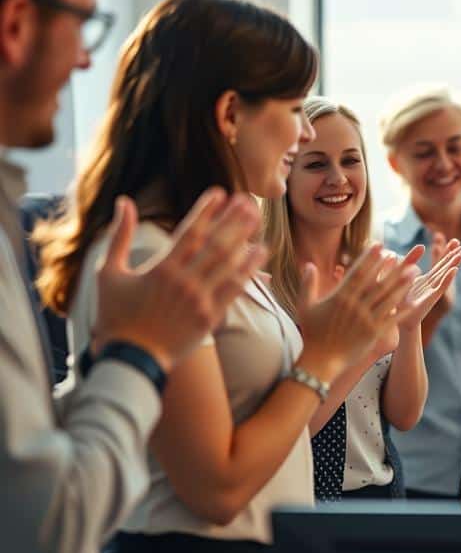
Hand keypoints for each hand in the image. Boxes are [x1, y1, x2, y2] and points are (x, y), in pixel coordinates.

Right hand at [94, 190, 266, 372]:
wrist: (130, 359)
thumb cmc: (116, 315)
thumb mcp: (108, 273)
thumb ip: (119, 236)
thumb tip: (124, 201)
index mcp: (160, 269)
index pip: (189, 232)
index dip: (206, 210)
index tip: (219, 193)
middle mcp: (183, 282)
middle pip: (216, 244)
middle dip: (233, 220)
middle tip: (248, 200)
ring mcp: (199, 300)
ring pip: (229, 264)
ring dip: (245, 239)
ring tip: (258, 219)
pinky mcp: (210, 318)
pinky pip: (234, 289)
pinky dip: (248, 270)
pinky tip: (260, 254)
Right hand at [295, 243, 417, 382]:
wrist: (320, 362)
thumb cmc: (313, 334)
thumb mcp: (305, 306)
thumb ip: (307, 284)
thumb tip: (308, 263)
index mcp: (339, 297)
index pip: (357, 273)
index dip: (369, 258)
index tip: (379, 245)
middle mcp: (355, 306)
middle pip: (377, 283)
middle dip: (391, 268)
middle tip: (403, 255)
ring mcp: (366, 320)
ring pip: (388, 298)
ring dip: (402, 284)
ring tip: (414, 272)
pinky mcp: (374, 333)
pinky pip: (392, 318)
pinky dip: (403, 309)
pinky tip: (415, 301)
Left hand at [397, 238, 460, 328]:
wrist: (398, 321)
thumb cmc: (398, 304)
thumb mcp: (398, 282)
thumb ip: (400, 269)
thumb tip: (392, 254)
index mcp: (425, 279)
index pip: (438, 263)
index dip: (445, 252)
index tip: (454, 241)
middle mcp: (431, 284)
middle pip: (444, 267)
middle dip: (452, 255)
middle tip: (460, 244)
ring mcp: (433, 291)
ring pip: (445, 275)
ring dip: (453, 264)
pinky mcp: (431, 298)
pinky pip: (441, 286)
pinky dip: (448, 278)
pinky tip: (454, 270)